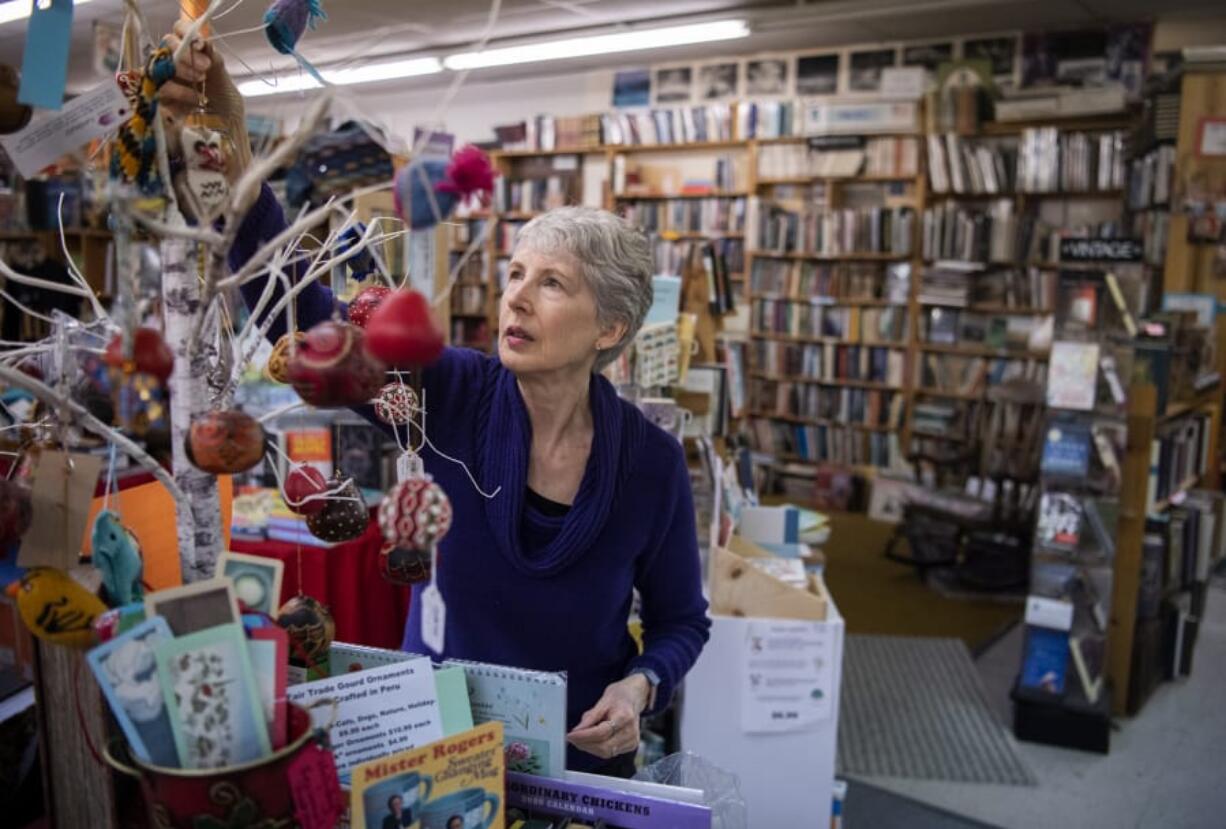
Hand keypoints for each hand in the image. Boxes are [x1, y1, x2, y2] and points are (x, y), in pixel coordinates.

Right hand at [160, 19, 251, 175]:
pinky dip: (176, 90)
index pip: (177, 34)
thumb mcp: (225, 87)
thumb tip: (204, 41)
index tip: (201, 43)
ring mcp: (161, 86)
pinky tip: (196, 99)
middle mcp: (173, 70)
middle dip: (185, 53)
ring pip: (157, 65)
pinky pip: (156, 88)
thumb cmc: (227, 116)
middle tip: (204, 67)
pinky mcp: (154, 105)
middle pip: (165, 47)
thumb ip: (215, 64)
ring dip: (180, 69)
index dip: (184, 31)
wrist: (226, 146)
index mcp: (190, 60)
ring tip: (201, 82)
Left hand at [566, 674, 649, 759]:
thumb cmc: (618, 697)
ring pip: (606, 752)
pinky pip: (610, 752)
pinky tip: (592, 739)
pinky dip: (598, 748)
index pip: (602, 732)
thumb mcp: (603, 701)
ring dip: (590, 747)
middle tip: (572, 737)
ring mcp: (632, 740)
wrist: (633, 697)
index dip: (584, 736)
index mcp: (624, 716)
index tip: (570, 735)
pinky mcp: (631, 746)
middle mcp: (631, 731)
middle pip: (604, 747)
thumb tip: (576, 731)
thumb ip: (590, 717)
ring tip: (581, 737)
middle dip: (585, 744)